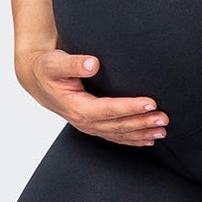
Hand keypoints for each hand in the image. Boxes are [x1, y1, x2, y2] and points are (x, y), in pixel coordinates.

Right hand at [15, 46, 169, 147]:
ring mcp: (89, 126)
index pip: (108, 109)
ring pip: (119, 134)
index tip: (150, 102)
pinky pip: (115, 136)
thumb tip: (91, 63)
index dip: (130, 107)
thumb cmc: (47, 69)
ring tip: (162, 130)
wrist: (38, 79)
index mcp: (76, 107)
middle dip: (142, 123)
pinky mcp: (93, 125)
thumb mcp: (54, 63)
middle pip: (117, 125)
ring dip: (141, 133)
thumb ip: (73, 63)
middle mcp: (83, 120)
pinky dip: (133, 139)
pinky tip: (148, 139)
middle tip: (164, 118)